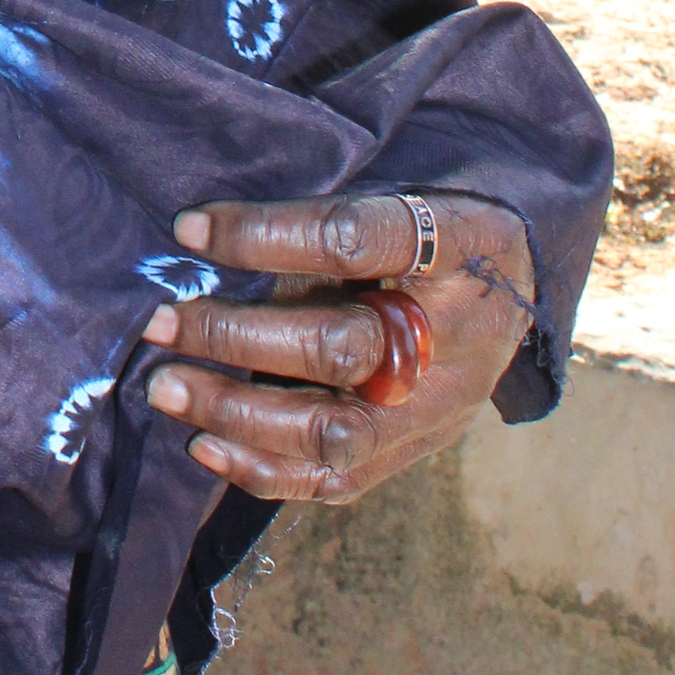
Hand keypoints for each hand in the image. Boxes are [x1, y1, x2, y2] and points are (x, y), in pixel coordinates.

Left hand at [138, 190, 534, 505]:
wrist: (516, 289)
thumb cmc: (432, 229)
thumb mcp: (403, 195)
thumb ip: (322, 222)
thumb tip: (200, 239)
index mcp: (459, 246)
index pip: (357, 239)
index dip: (266, 235)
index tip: (189, 228)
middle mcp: (456, 336)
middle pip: (340, 347)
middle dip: (234, 336)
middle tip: (157, 321)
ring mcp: (439, 407)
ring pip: (333, 429)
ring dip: (236, 412)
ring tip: (165, 387)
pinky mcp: (414, 450)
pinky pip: (336, 479)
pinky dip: (262, 469)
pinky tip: (202, 445)